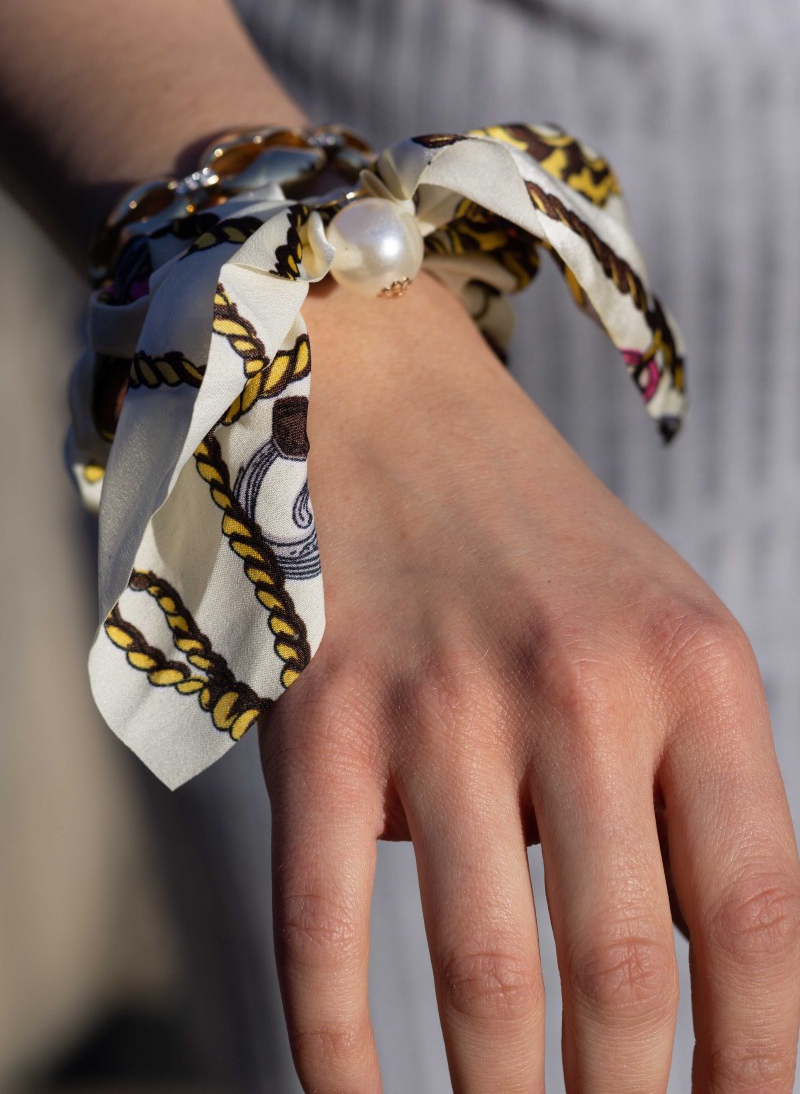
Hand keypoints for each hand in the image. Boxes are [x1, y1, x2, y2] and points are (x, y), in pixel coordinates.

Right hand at [258, 274, 799, 1092]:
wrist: (395, 414)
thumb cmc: (539, 547)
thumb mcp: (666, 633)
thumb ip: (698, 791)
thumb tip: (719, 984)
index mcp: (695, 669)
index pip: (758, 915)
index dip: (759, 1062)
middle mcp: (579, 686)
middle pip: (626, 966)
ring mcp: (440, 704)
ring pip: (485, 971)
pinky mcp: (324, 721)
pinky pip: (323, 930)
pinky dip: (343, 1051)